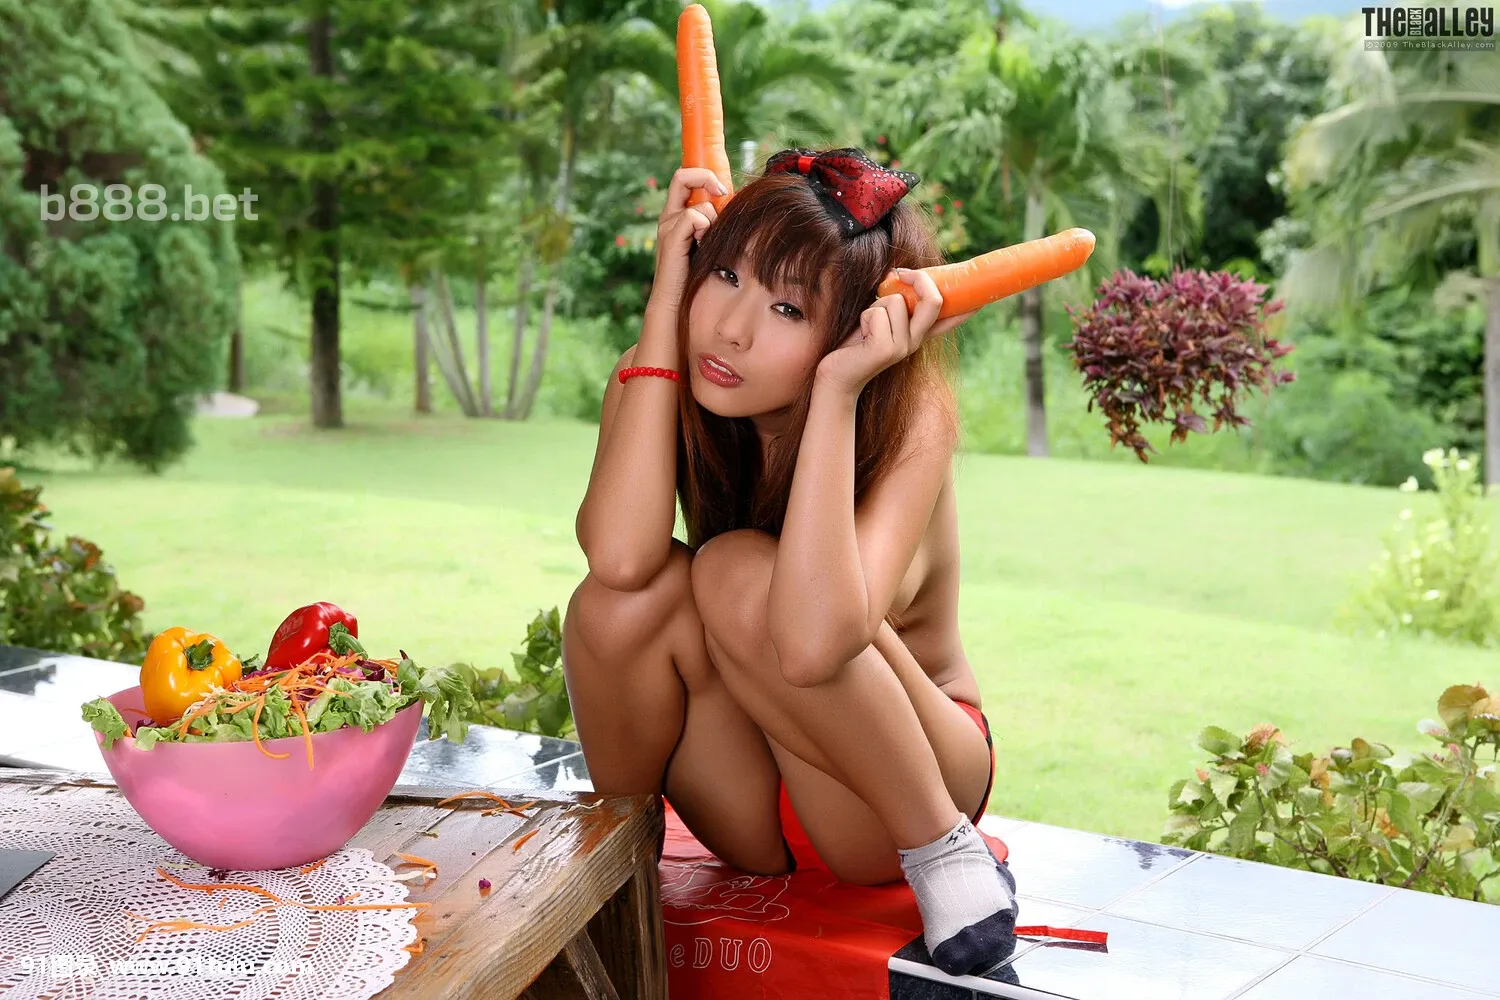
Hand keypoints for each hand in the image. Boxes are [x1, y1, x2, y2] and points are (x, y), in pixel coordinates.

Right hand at [646, 167, 727, 314]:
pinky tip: (704, 244)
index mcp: (677, 214)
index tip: (723, 190)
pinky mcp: (671, 238)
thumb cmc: (696, 276)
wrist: (676, 302)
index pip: (685, 178)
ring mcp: (667, 227)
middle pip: (682, 175)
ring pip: (697, 203)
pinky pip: (693, 217)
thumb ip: (716, 224)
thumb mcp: (709, 243)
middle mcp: (669, 216)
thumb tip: (738, 206)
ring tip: (709, 240)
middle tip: (722, 192)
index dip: (705, 174)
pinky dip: (705, 227)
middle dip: (705, 177)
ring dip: (712, 218)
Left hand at [815, 268, 978, 394]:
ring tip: (866, 327)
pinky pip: (877, 313)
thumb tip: (900, 274)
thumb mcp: (879, 318)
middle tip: (900, 272)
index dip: (967, 308)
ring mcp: (903, 347)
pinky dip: (864, 317)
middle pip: (933, 301)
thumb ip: (894, 303)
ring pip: (895, 302)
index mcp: (917, 334)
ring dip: (874, 306)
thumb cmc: (855, 343)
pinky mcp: (886, 350)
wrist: (837, 375)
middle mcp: (915, 342)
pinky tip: (860, 337)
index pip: (948, 319)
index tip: (983, 299)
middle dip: (919, 278)